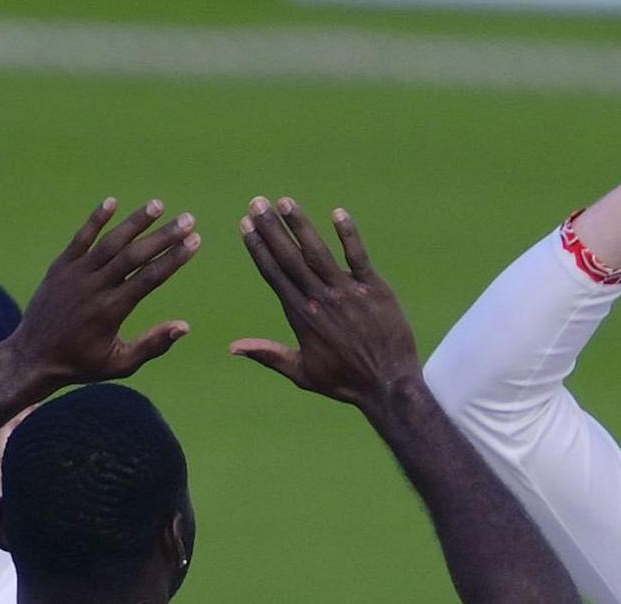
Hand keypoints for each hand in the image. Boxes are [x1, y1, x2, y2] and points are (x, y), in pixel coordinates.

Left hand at [2, 197, 199, 388]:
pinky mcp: (59, 267)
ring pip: (110, 242)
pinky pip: (80, 238)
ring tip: (158, 204)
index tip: (195, 241)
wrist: (33, 357)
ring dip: (135, 222)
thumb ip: (152, 345)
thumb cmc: (81, 363)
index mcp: (112, 311)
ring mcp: (75, 275)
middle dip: (163, 236)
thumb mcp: (120, 365)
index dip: (174, 258)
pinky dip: (96, 220)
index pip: (150, 278)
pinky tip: (113, 202)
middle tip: (188, 219)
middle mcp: (94, 289)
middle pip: (134, 255)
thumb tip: (185, 326)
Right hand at [231, 199, 419, 413]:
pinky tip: (337, 213)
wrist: (388, 385)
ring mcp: (347, 292)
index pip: (274, 274)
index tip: (245, 225)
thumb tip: (233, 348)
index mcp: (301, 317)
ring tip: (285, 202)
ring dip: (301, 225)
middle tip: (257, 202)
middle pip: (290, 258)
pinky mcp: (374, 288)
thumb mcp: (301, 373)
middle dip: (271, 229)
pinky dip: (348, 235)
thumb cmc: (344, 381)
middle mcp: (320, 300)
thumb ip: (268, 355)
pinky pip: (358, 256)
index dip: (259, 248)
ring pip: (318, 252)